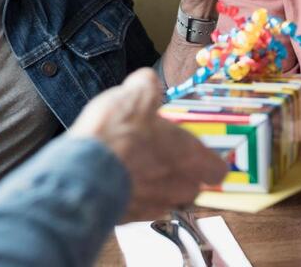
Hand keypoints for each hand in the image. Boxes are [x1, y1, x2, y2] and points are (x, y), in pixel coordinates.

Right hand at [69, 69, 228, 219]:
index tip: (194, 153)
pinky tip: (113, 179)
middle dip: (177, 174)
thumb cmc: (119, 135)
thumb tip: (147, 80)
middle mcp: (179, 187)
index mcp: (190, 158)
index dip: (208, 162)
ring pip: (164, 199)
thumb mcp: (136, 96)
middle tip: (156, 156)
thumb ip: (147, 87)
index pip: (217, 170)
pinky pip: (138, 208)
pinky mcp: (129, 219)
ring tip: (130, 167)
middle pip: (190, 187)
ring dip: (153, 187)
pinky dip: (129, 196)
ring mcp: (155, 207)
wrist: (83, 173)